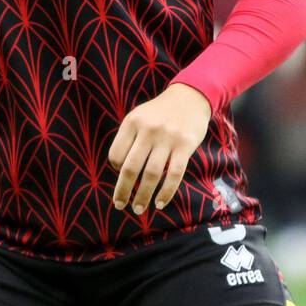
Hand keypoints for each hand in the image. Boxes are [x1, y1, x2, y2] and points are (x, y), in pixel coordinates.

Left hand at [108, 82, 211, 214]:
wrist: (190, 97)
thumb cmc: (160, 113)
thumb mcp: (139, 116)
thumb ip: (129, 139)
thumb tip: (120, 171)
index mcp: (132, 122)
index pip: (116, 154)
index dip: (116, 169)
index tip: (121, 176)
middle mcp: (148, 129)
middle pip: (131, 168)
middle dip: (123, 191)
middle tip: (120, 205)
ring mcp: (167, 138)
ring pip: (151, 174)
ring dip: (143, 196)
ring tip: (139, 209)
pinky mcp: (185, 145)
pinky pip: (174, 174)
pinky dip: (166, 192)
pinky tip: (160, 203)